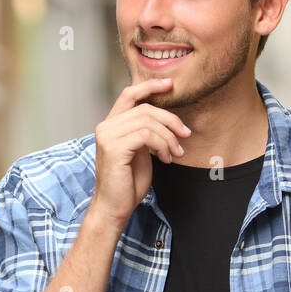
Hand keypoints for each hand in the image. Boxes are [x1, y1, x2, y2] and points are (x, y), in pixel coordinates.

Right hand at [90, 79, 190, 227]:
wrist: (114, 207)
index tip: (170, 84)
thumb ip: (146, 131)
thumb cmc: (128, 182)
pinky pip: (146, 136)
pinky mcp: (114, 149)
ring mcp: (107, 137)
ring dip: (169, 137)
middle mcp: (105, 127)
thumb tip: (168, 117)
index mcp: (110, 125)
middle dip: (171, 120)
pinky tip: (165, 158)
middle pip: (145, 108)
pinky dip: (162, 145)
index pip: (129, 95)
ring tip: (175, 153)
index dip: (150, 86)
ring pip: (148, 122)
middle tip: (185, 136)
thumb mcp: (141, 150)